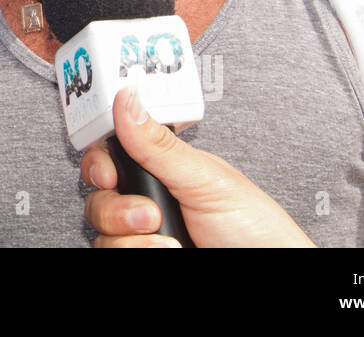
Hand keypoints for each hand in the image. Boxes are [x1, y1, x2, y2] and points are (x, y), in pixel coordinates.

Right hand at [82, 88, 314, 247]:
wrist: (266, 263)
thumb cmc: (252, 226)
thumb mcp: (203, 178)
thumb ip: (157, 143)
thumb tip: (127, 99)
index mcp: (160, 169)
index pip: (109, 157)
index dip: (99, 164)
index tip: (108, 176)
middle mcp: (145, 200)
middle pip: (98, 196)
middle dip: (117, 209)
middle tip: (151, 215)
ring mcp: (141, 233)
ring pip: (101, 230)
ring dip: (131, 239)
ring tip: (169, 243)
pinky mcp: (141, 253)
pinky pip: (110, 252)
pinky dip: (133, 253)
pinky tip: (168, 251)